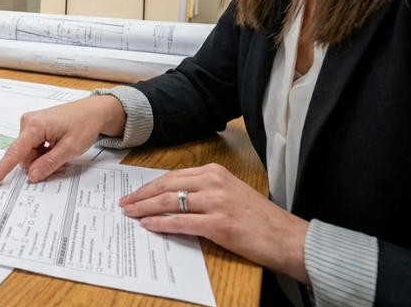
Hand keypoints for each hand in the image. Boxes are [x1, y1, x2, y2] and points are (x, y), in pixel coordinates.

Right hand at [0, 94, 126, 186]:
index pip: (14, 152)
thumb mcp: (69, 149)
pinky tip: (57, 150)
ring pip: (30, 155)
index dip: (2, 170)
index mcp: (34, 126)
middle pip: (24, 157)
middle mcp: (28, 123)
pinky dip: (45, 153)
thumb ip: (49, 163)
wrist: (93, 111)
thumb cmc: (84, 125)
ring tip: (62, 157)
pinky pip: (34, 148)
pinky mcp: (35, 127)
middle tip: (61, 165)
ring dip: (44, 160)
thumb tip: (32, 176)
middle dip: (40, 165)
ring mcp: (31, 124)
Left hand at [120, 163, 309, 283]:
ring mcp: (216, 202)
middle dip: (141, 195)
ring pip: (169, 202)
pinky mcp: (218, 224)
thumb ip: (204, 191)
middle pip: (166, 185)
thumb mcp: (230, 193)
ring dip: (145, 208)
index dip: (150, 185)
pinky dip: (161, 223)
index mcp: (216, 172)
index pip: (173, 176)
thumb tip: (171, 199)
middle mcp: (214, 182)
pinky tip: (148, 225)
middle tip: (124, 203)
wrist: (286, 237)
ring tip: (130, 214)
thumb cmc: (259, 218)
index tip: (134, 193)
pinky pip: (180, 222)